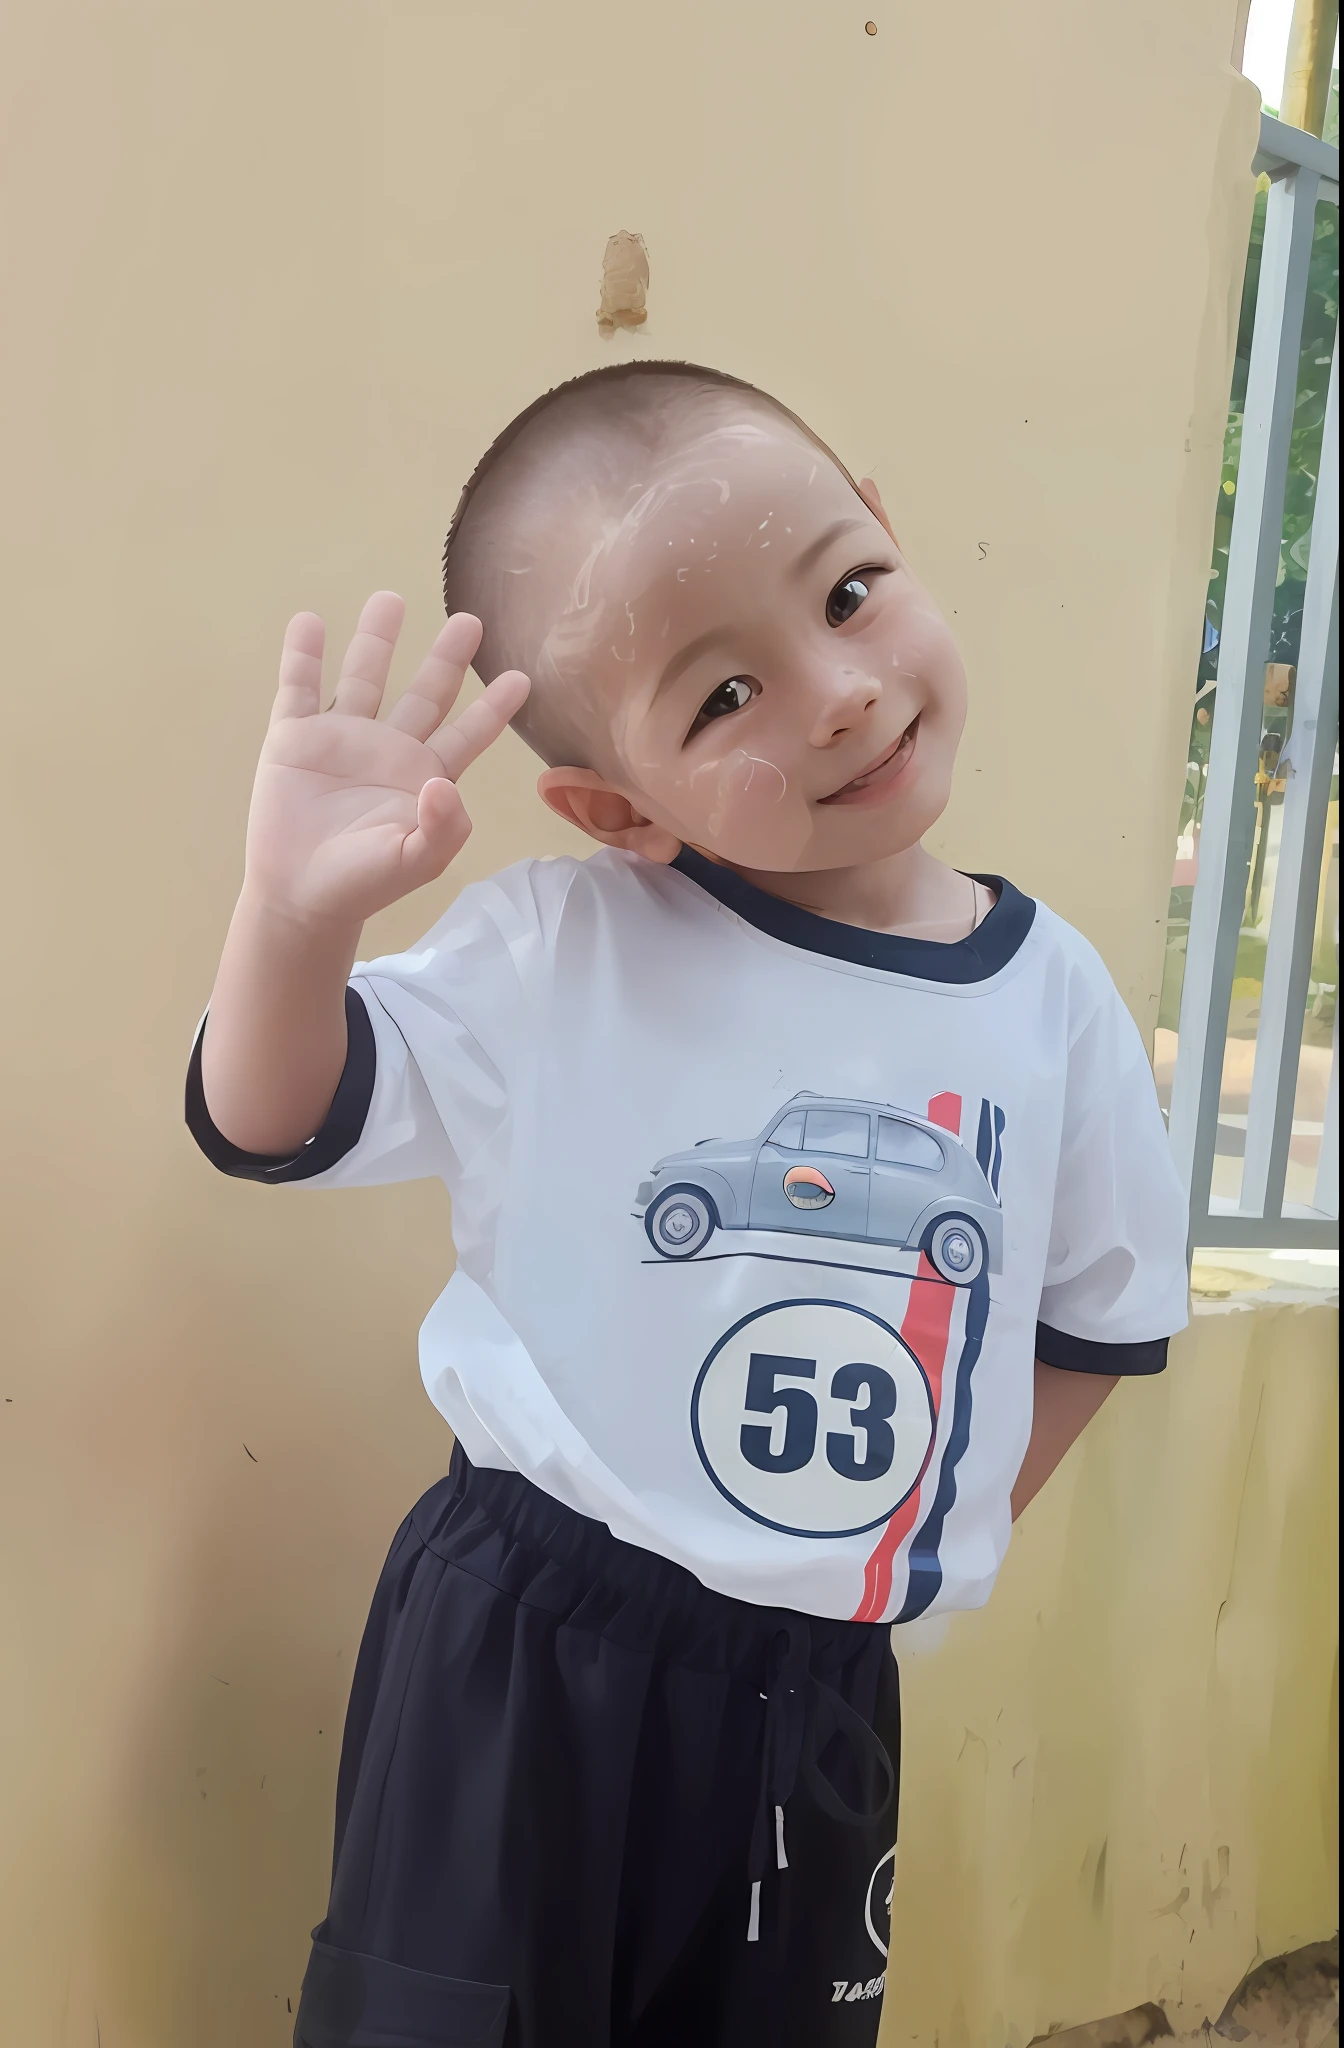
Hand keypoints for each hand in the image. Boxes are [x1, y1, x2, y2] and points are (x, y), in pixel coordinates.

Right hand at [243, 593, 528, 928]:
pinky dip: (302, 655)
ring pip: (364, 677)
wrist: (301, 895)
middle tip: (470, 620)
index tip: (522, 677)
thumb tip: (443, 783)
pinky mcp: (294, 738)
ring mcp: (341, 738)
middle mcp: (389, 748)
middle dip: (447, 657)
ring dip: (376, 639)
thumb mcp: (416, 861)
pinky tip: (309, 621)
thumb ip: (443, 828)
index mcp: (425, 775)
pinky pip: (298, 688)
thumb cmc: (364, 883)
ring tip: (390, 599)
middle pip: (425, 693)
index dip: (493, 708)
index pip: (467, 734)